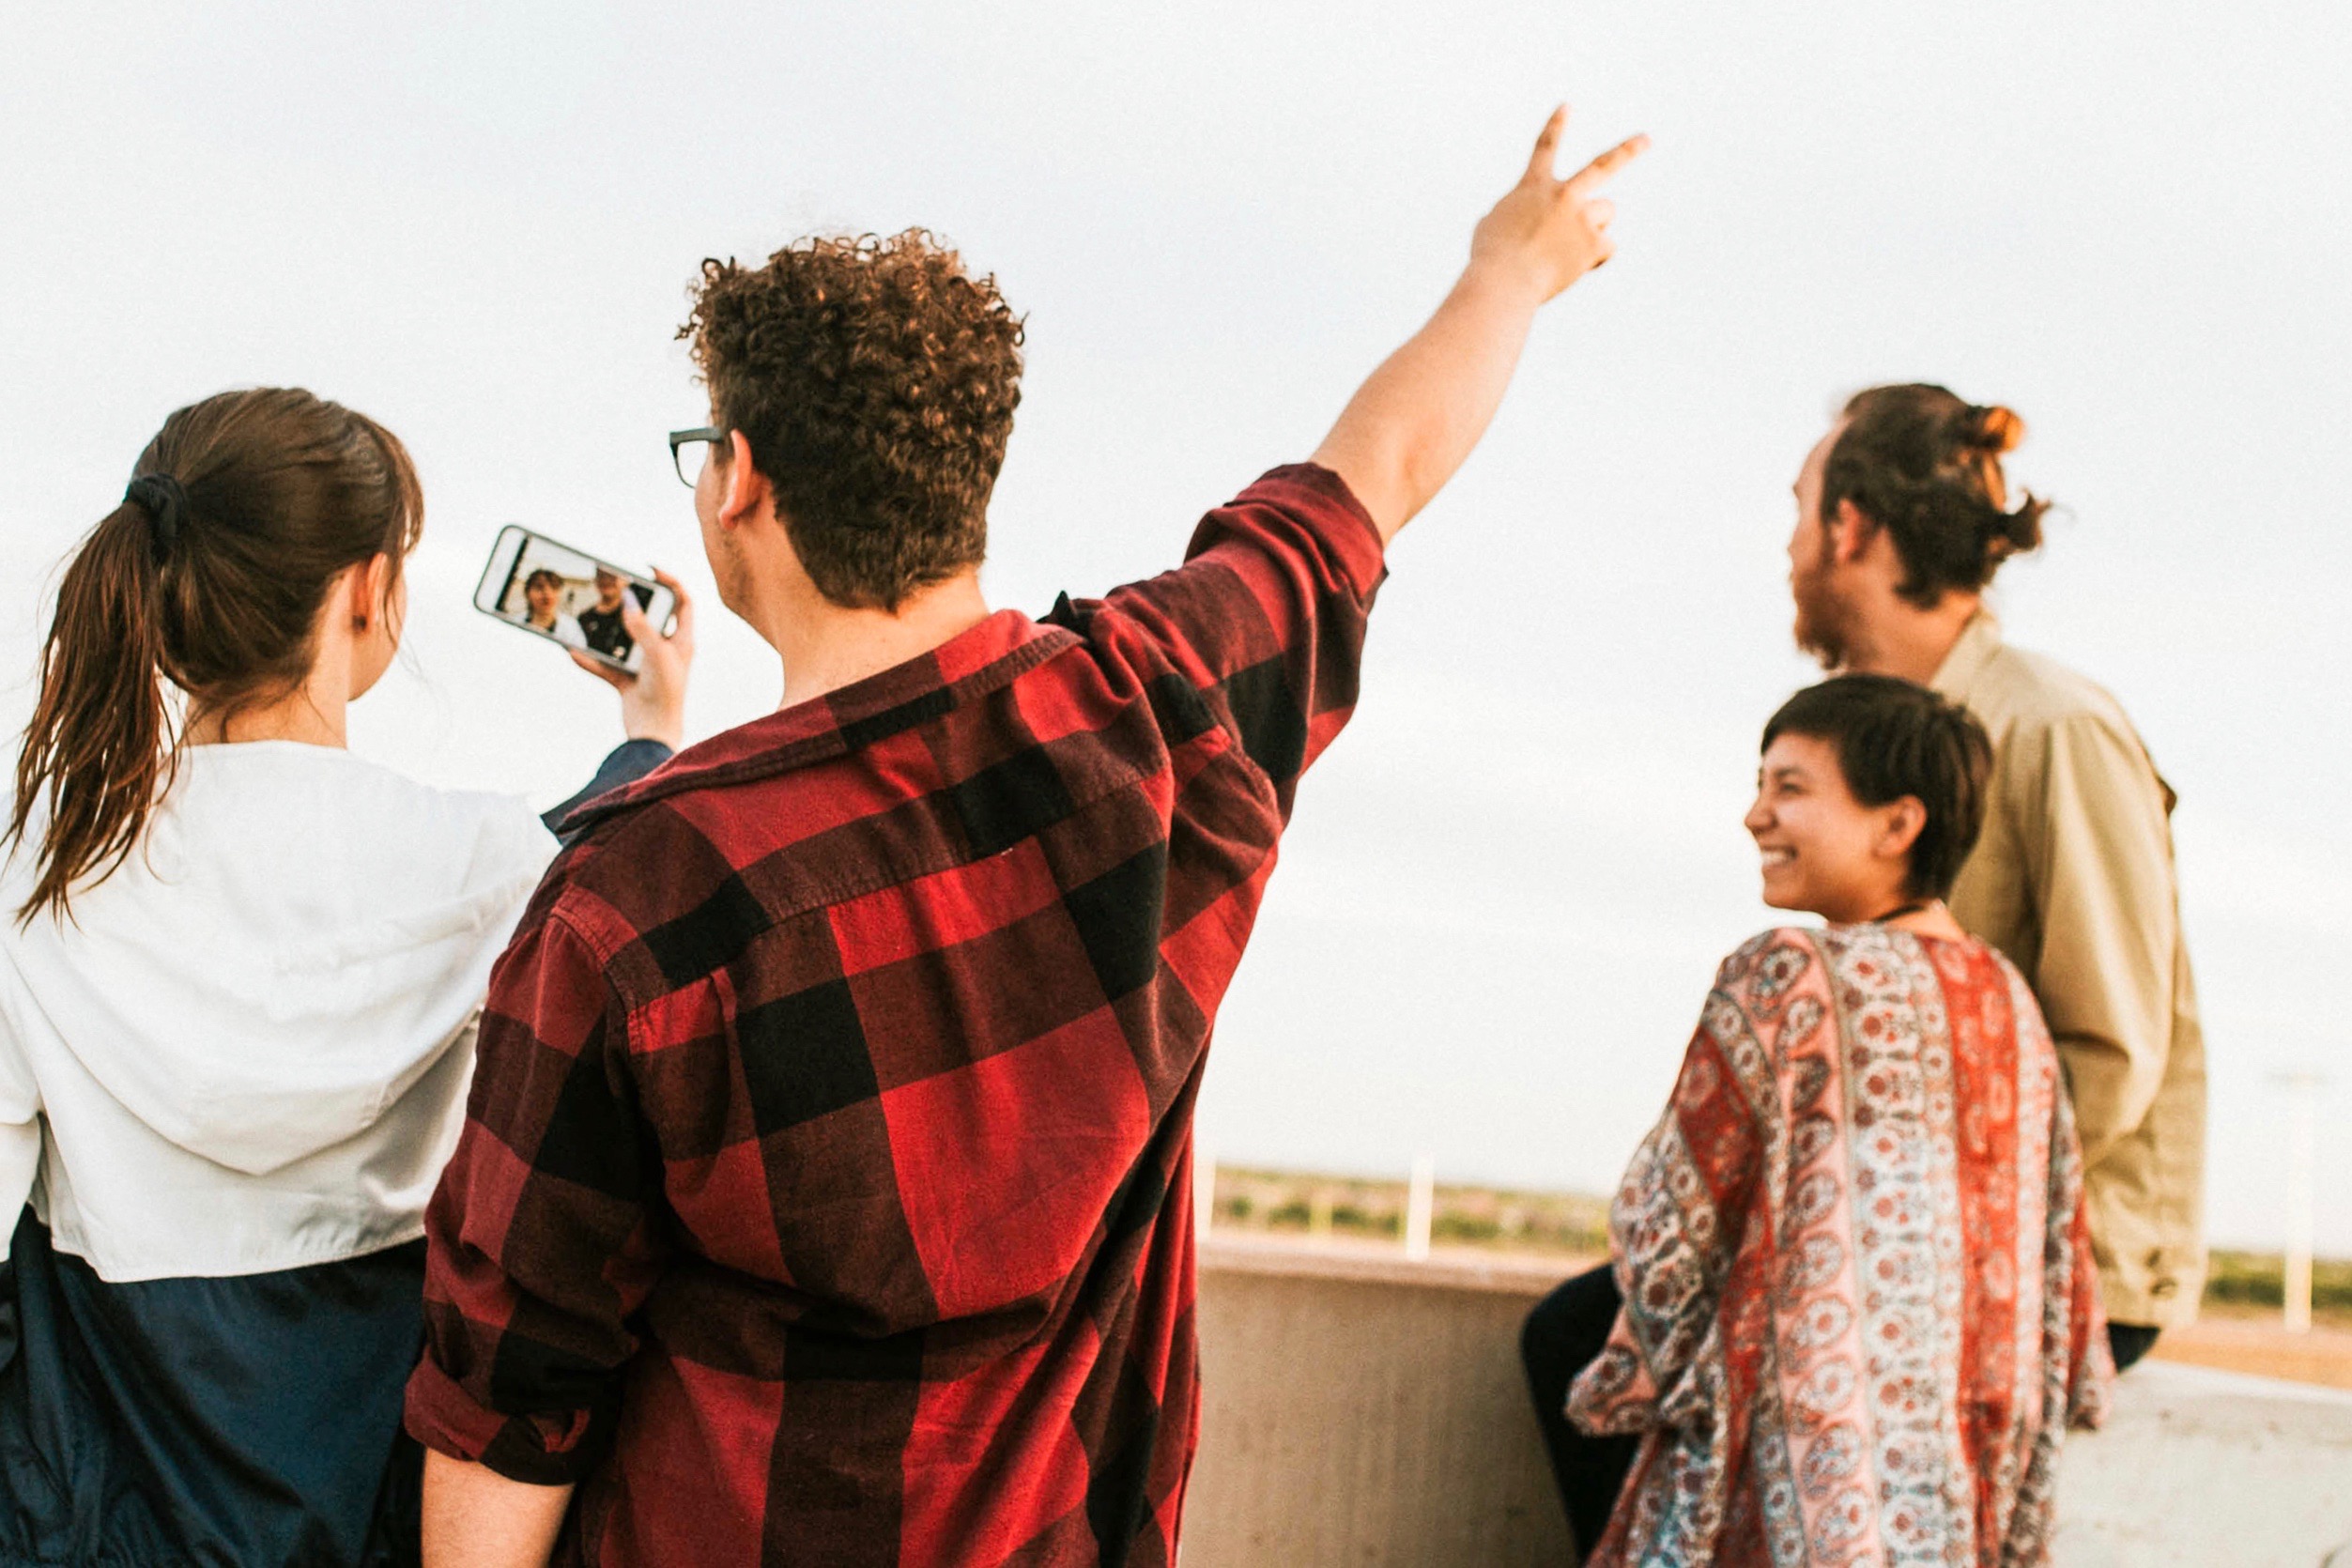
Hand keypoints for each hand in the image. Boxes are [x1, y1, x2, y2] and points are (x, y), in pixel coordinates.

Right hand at [571, 568, 693, 749]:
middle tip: (612, 588)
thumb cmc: (666, 693)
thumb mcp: (657, 654)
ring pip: (623, 641)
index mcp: (682, 641)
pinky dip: (590, 660)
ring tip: (587, 616)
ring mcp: (646, 665)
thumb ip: (642, 627)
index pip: (683, 602)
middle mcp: (666, 650)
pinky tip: (572, 651)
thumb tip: (628, 601)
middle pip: (649, 617)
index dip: (671, 581)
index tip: (650, 568)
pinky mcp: (628, 681)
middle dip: (631, 603)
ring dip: (605, 632)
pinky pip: (606, 665)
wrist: (653, 734)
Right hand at [1469, 107, 1647, 303]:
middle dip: (1627, 150)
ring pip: (1605, 213)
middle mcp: (1563, 194)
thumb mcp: (1492, 228)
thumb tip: (1524, 226)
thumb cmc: (1491, 258)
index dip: (1555, 126)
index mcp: (1534, 187)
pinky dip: (1594, 259)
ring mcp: (1581, 216)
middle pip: (1603, 165)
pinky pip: (1606, 248)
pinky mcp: (1594, 242)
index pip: (1544, 149)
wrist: (1504, 279)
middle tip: (1646, 140)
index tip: (1566, 106)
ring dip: (1594, 227)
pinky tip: (1572, 268)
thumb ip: (1515, 217)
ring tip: (1567, 248)